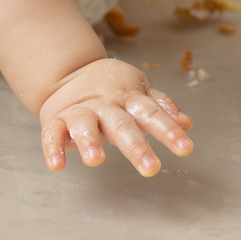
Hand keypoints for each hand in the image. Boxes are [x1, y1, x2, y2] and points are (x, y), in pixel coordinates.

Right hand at [38, 57, 193, 175]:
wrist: (70, 71)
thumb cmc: (112, 89)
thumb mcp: (140, 93)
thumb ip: (162, 108)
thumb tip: (187, 124)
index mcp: (129, 99)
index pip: (152, 115)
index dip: (169, 131)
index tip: (185, 149)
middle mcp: (106, 105)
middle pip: (122, 124)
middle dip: (136, 146)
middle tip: (151, 168)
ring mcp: (81, 111)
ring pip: (85, 124)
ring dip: (89, 141)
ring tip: (95, 161)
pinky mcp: (57, 120)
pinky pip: (53, 133)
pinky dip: (53, 148)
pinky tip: (57, 165)